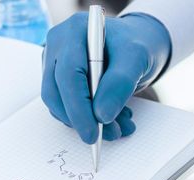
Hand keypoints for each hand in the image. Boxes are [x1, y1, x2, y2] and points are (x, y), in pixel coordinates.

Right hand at [41, 12, 170, 143]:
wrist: (137, 45)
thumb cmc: (136, 44)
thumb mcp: (136, 58)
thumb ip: (119, 84)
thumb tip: (101, 115)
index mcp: (74, 32)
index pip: (67, 75)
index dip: (78, 107)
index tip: (93, 133)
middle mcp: (59, 47)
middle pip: (55, 93)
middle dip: (82, 120)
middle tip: (111, 134)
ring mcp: (56, 65)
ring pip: (59, 105)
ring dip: (88, 122)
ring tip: (120, 125)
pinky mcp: (60, 83)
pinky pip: (67, 108)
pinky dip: (89, 120)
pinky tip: (113, 119)